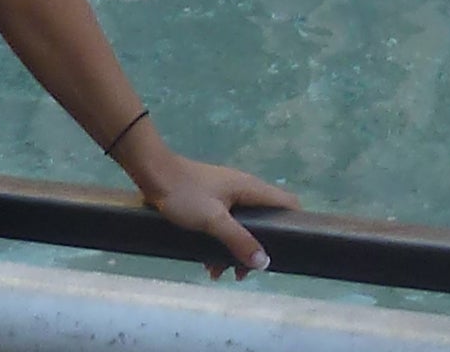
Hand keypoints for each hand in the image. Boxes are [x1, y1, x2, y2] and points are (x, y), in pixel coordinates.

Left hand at [131, 143, 296, 276]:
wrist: (154, 175)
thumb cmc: (186, 195)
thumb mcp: (213, 221)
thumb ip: (239, 240)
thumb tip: (265, 262)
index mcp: (250, 188)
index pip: (287, 202)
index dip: (295, 224)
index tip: (289, 250)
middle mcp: (244, 190)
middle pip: (264, 222)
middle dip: (256, 250)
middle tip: (242, 273)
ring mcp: (228, 196)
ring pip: (242, 228)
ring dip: (234, 252)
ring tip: (219, 274)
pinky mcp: (212, 202)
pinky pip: (226, 227)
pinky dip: (220, 245)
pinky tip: (206, 263)